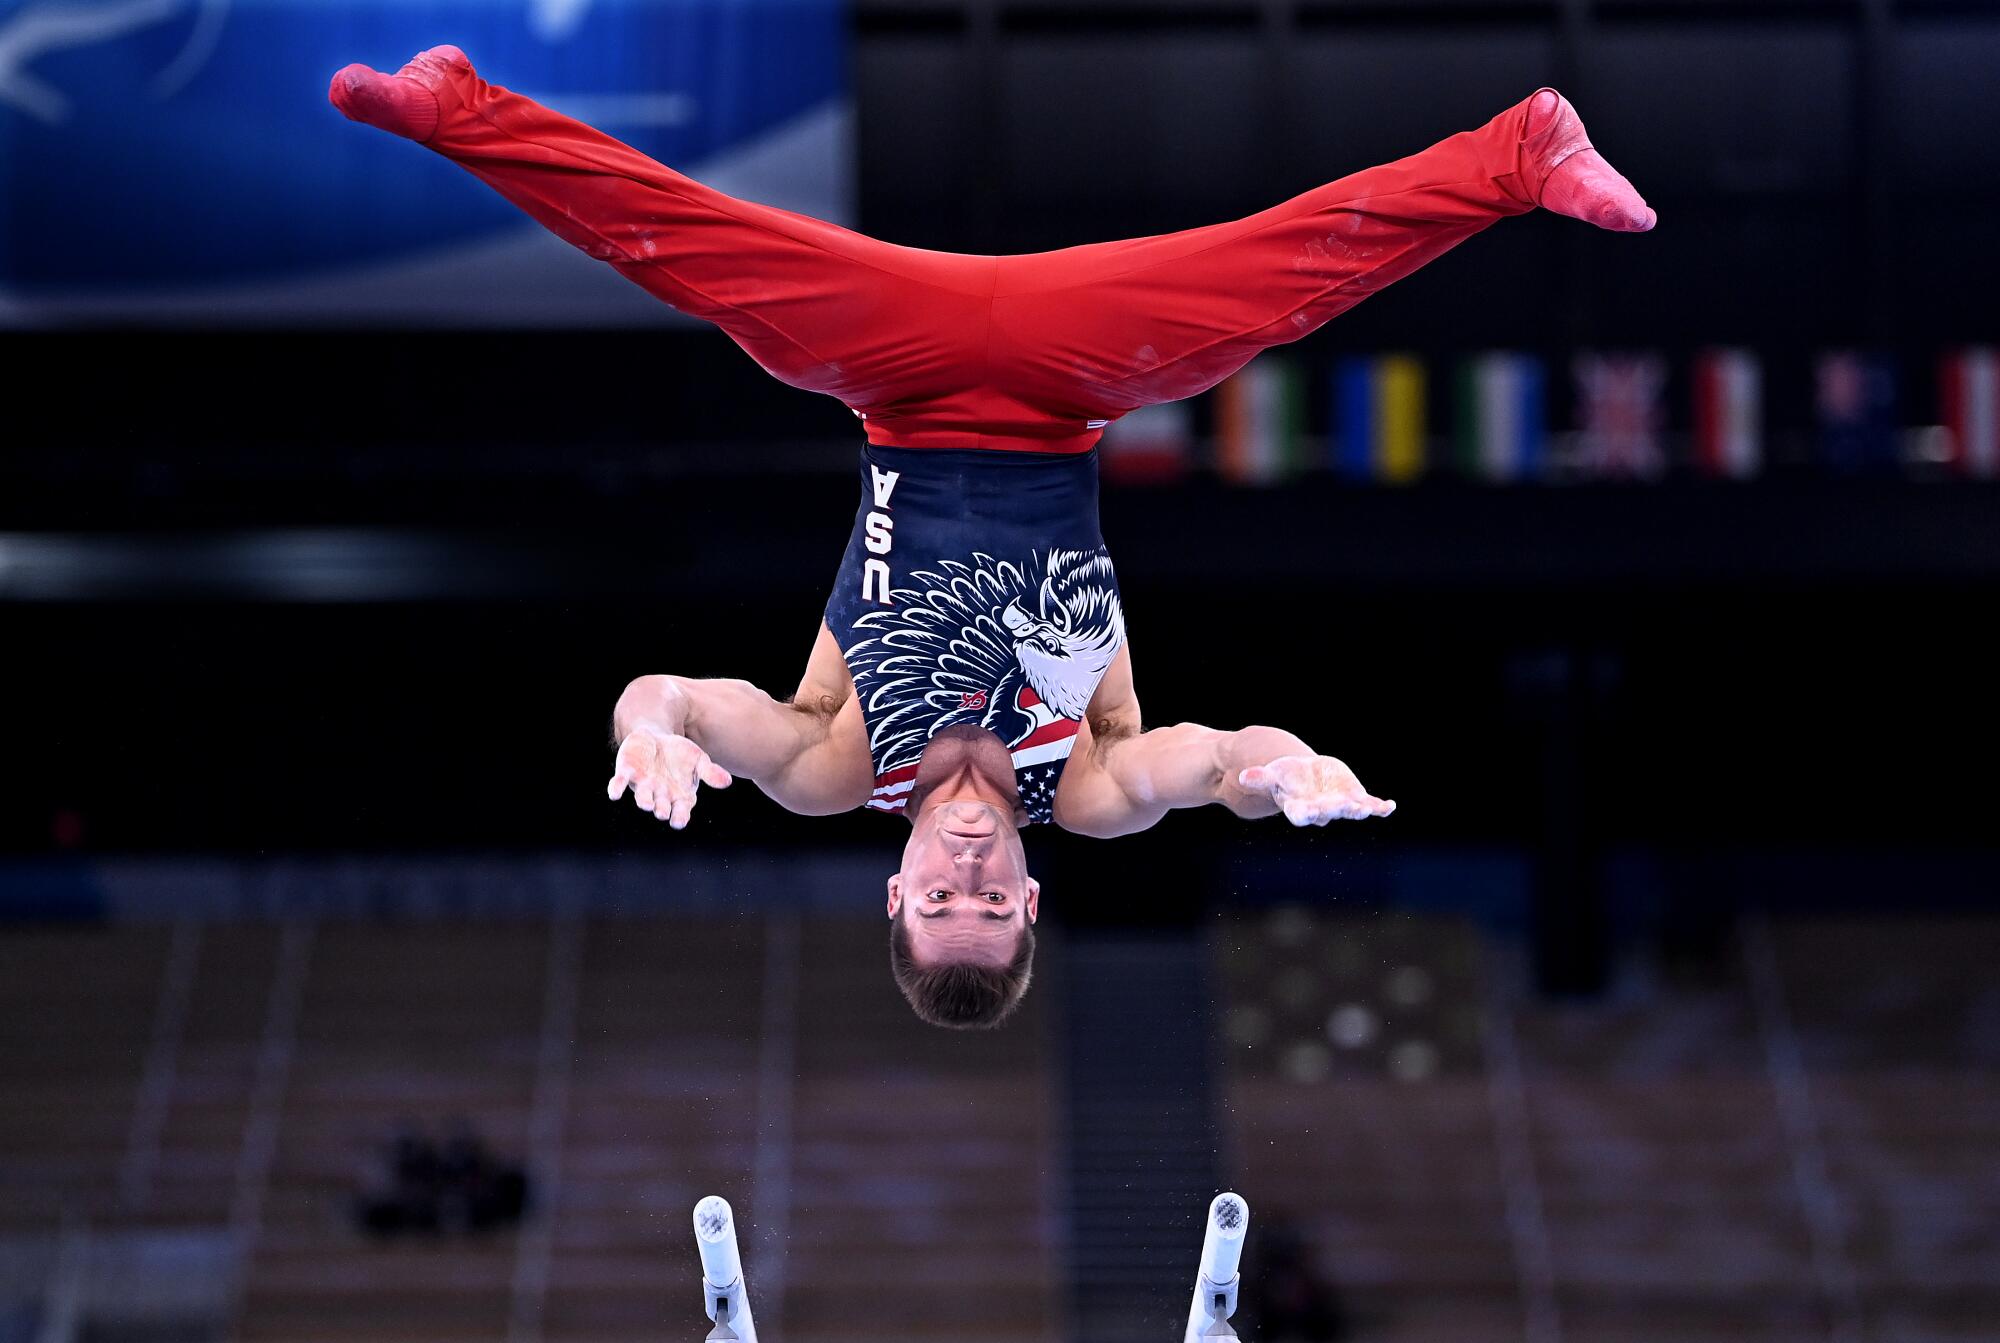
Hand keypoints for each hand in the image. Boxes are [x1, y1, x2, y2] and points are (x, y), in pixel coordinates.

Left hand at [606, 722, 731, 828]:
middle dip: (661, 809)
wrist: (657, 737)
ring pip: (642, 796)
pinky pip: (620, 783)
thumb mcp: (698, 760)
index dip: (679, 816)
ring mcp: (643, 784)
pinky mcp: (627, 772)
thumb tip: (727, 782)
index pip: (680, 810)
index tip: (679, 821)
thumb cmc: (680, 754)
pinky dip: (617, 788)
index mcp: (679, 796)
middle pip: (661, 806)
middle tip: (662, 812)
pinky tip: (614, 794)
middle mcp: (660, 794)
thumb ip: (711, 772)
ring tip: (646, 804)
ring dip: (643, 800)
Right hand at [1238, 755, 1395, 826]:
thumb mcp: (1270, 775)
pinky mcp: (1354, 798)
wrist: (1304, 778)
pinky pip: (1369, 805)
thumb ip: (1258, 778)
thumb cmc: (1284, 777)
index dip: (1305, 813)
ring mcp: (1339, 806)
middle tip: (1348, 806)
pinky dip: (1380, 807)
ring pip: (1351, 810)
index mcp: (1298, 807)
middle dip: (1337, 808)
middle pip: (1329, 812)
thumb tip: (1241, 776)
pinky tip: (1390, 807)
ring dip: (1359, 809)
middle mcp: (1320, 810)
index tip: (1307, 812)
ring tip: (1368, 808)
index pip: (1300, 813)